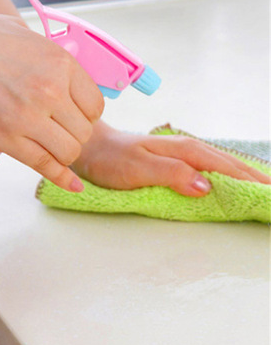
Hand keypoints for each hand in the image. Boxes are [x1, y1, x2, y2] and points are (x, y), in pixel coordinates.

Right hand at [0, 9, 103, 191]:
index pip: (95, 105)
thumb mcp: (24, 33)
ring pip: (69, 152)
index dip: (87, 115)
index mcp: (60, 63)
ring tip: (50, 147)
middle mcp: (51, 91)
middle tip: (58, 133)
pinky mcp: (6, 138)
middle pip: (84, 132)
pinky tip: (72, 186)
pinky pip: (44, 165)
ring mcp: (29, 116)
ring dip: (63, 154)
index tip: (74, 118)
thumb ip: (47, 54)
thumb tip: (62, 71)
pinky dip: (60, 178)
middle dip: (74, 135)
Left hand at [72, 121, 270, 196]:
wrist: (92, 148)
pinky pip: (208, 169)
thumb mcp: (138, 168)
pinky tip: (230, 183)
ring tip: (262, 188)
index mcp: (184, 151)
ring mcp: (182, 156)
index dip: (251, 182)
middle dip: (255, 179)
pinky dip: (225, 177)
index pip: (227, 168)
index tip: (270, 195)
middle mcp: (187, 150)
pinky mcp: (175, 163)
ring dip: (244, 177)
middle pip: (230, 165)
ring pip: (221, 166)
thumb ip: (171, 174)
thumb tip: (207, 186)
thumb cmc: (111, 159)